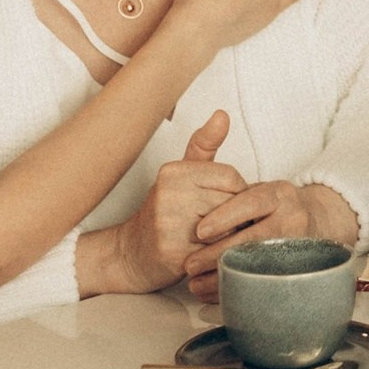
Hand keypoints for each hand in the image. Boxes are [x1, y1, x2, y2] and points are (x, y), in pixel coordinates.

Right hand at [80, 109, 247, 295]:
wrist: (132, 253)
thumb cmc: (165, 211)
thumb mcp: (182, 174)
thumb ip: (204, 144)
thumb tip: (222, 114)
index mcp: (173, 172)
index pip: (231, 177)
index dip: (236, 193)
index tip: (224, 201)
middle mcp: (169, 195)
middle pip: (231, 203)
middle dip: (232, 216)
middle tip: (216, 223)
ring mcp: (169, 225)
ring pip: (227, 228)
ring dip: (226, 236)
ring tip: (209, 237)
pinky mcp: (174, 253)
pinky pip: (216, 251)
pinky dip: (217, 255)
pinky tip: (202, 252)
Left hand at [183, 181, 360, 299]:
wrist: (317, 222)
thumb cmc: (274, 207)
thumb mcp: (258, 188)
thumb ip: (230, 183)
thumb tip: (208, 146)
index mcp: (280, 193)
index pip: (251, 202)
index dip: (224, 217)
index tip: (199, 231)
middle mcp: (293, 217)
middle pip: (253, 238)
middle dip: (217, 253)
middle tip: (189, 264)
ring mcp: (298, 245)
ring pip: (257, 264)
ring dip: (222, 277)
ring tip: (194, 283)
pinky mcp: (297, 268)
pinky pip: (261, 283)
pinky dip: (233, 290)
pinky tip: (211, 293)